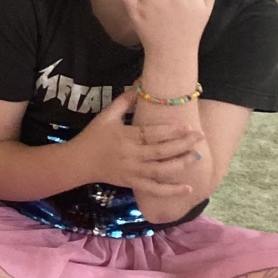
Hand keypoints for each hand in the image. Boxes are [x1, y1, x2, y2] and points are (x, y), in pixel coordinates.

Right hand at [74, 88, 200, 193]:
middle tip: (199, 137)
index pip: (152, 134)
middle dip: (182, 145)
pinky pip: (154, 189)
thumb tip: (140, 86)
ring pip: (161, 171)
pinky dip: (171, 191)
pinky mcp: (132, 183)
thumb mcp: (105, 116)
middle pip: (160, 152)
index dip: (171, 131)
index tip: (188, 126)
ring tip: (197, 156)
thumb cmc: (93, 137)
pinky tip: (188, 188)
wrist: (78, 162)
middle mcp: (130, 155)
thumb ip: (123, 102)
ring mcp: (132, 171)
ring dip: (181, 164)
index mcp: (125, 137)